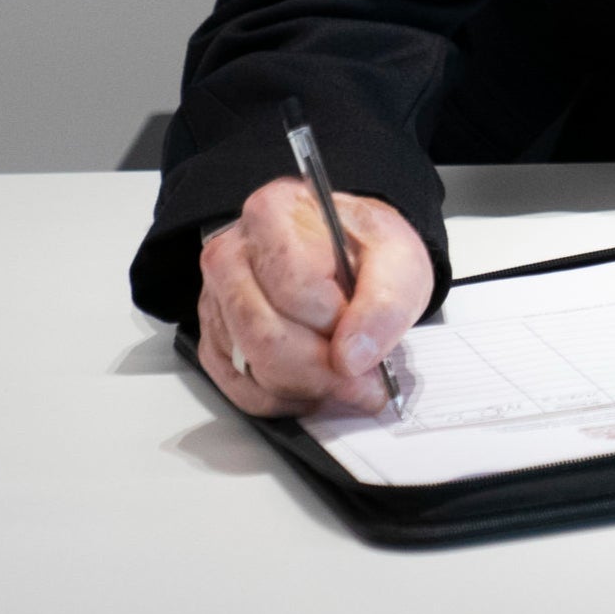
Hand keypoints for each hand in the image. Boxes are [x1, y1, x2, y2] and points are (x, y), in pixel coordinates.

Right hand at [195, 176, 431, 416]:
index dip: (334, 318)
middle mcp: (232, 255)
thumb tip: (352, 358)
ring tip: (349, 380)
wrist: (352, 258)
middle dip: (323, 369)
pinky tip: (320, 386)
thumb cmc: (366, 249)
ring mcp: (216, 303)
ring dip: (310, 387)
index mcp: (272, 213)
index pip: (293, 287)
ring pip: (253, 369)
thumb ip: (385, 303)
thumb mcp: (399, 259)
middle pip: (263, 334)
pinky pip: (243, 393)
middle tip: (368, 380)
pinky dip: (289, 400)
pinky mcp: (216, 344)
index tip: (364, 327)